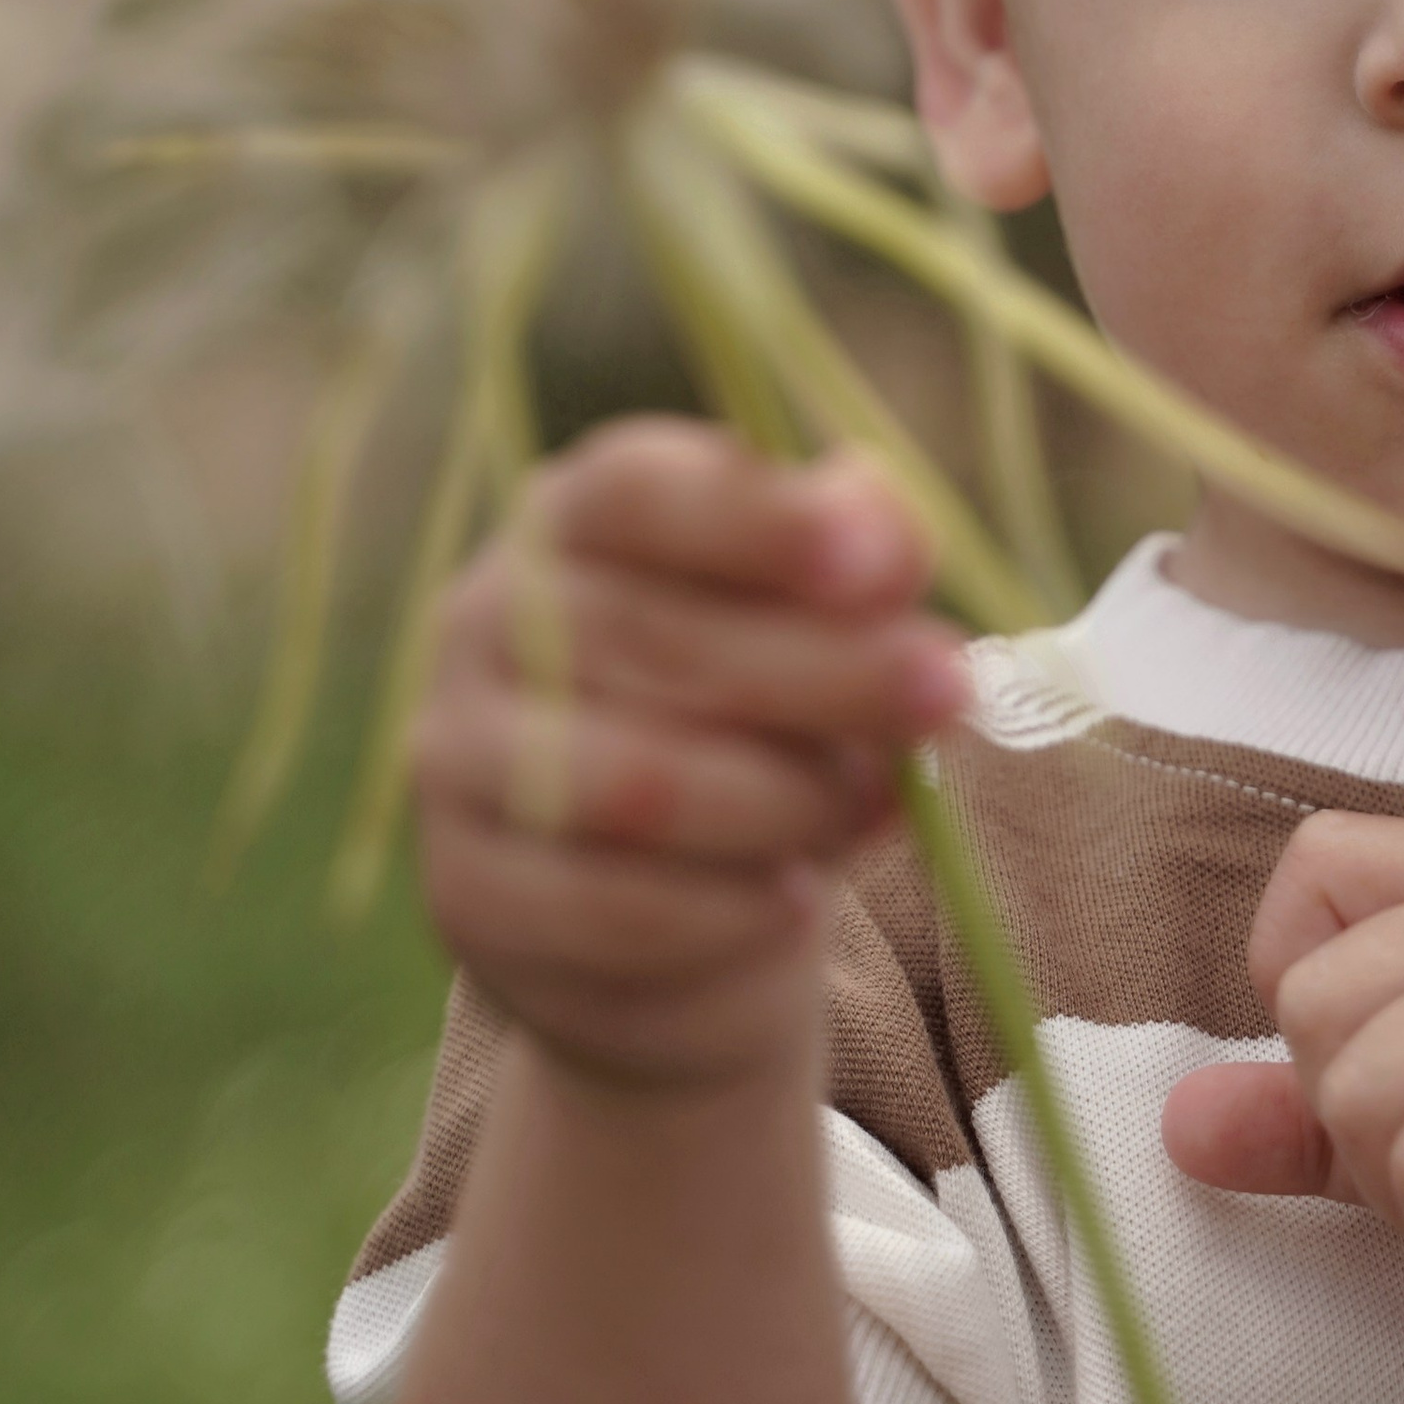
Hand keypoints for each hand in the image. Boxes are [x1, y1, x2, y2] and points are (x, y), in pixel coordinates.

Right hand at [410, 421, 967, 1095]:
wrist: (675, 912)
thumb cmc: (759, 718)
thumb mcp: (820, 622)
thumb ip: (861, 558)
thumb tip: (893, 534)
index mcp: (570, 518)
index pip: (634, 491)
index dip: (755, 520)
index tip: (876, 560)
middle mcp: (485, 619)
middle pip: (651, 636)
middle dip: (821, 669)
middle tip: (946, 689)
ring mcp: (457, 758)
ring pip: (629, 782)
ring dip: (781, 800)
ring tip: (873, 807)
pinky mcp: (466, 891)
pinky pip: (605, 907)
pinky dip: (724, 908)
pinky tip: (795, 899)